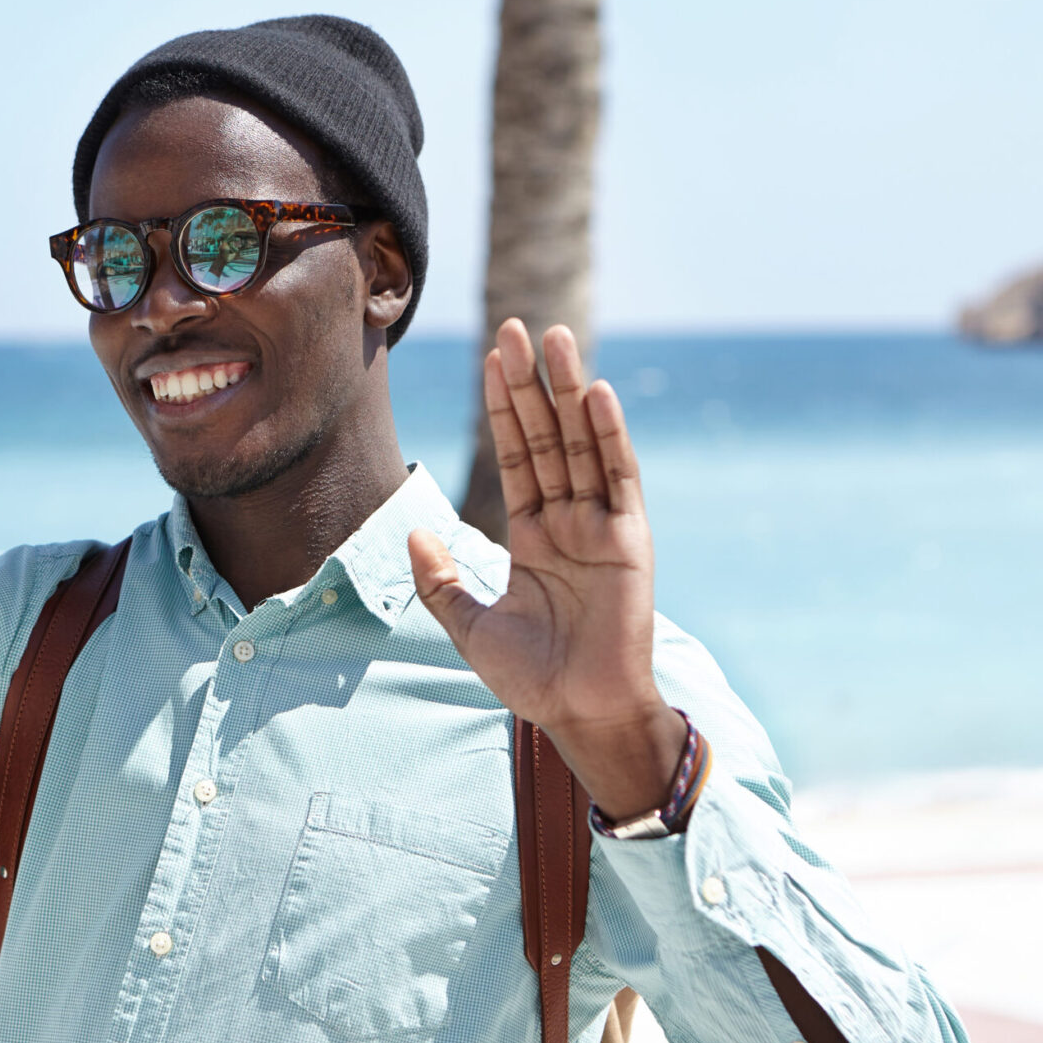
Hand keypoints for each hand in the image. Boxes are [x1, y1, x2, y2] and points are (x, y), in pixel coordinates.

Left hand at [408, 319, 683, 820]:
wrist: (581, 715)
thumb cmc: (533, 678)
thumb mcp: (469, 624)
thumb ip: (440, 579)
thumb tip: (413, 531)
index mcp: (533, 534)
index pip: (516, 455)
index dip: (503, 408)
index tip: (491, 358)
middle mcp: (569, 520)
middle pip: (547, 436)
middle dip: (530, 384)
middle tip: (515, 327)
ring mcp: (601, 526)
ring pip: (581, 444)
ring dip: (569, 391)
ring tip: (555, 339)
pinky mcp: (629, 542)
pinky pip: (619, 479)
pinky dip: (609, 436)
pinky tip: (596, 394)